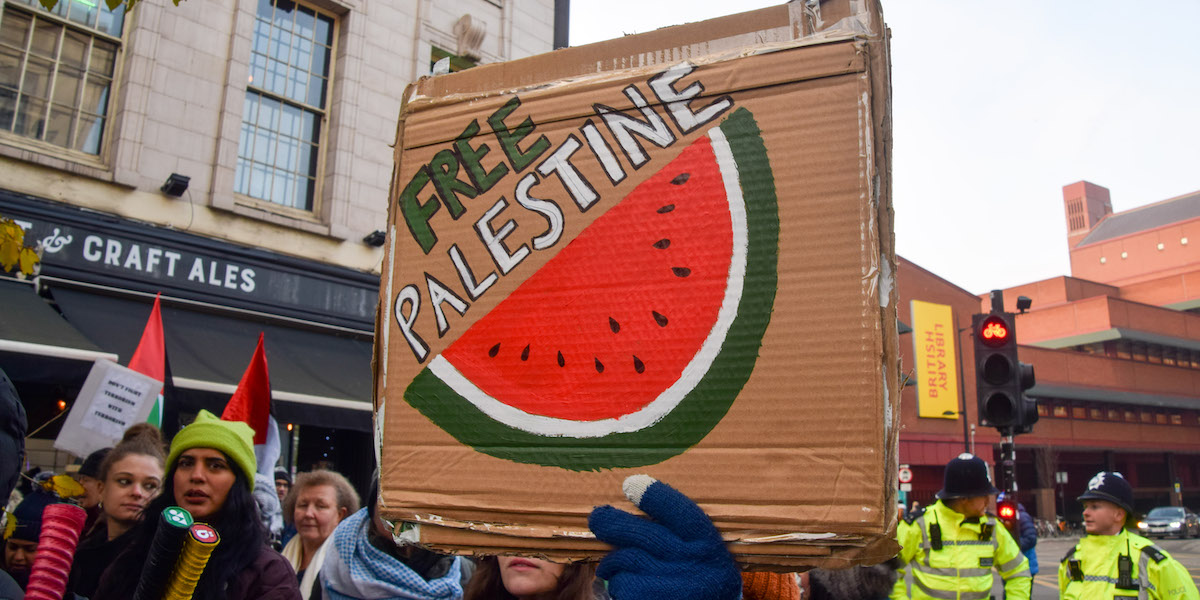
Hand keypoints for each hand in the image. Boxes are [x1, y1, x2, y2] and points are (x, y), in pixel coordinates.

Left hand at [589, 475, 741, 599]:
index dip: (654, 497)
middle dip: (614, 524)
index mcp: (708, 545)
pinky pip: (623, 586)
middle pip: (645, 536)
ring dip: (613, 563)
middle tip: (597, 518)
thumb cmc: (699, 578)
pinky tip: (622, 586)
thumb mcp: (702, 553)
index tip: (630, 483)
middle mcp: (694, 566)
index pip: (682, 514)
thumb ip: (679, 534)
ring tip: (610, 566)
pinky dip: (617, 584)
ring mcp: (676, 588)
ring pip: (628, 561)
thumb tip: (634, 502)